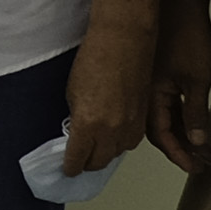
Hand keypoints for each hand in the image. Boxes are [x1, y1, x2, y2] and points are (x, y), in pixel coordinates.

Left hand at [62, 18, 154, 177]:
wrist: (124, 41)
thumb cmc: (94, 59)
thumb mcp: (73, 92)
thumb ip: (77, 119)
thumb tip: (78, 132)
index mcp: (89, 125)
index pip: (78, 159)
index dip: (70, 167)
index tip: (67, 168)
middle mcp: (111, 131)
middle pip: (99, 161)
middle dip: (87, 163)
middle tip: (80, 160)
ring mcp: (130, 125)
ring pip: (117, 153)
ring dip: (106, 154)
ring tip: (96, 148)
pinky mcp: (143, 118)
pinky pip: (131, 141)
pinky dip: (120, 143)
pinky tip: (113, 136)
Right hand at [150, 1, 210, 173]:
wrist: (177, 2)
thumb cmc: (187, 37)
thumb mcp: (198, 79)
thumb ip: (196, 111)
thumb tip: (197, 141)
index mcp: (152, 97)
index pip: (162, 136)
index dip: (179, 154)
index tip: (194, 167)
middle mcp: (144, 94)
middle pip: (157, 130)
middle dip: (177, 147)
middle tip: (197, 161)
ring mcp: (146, 83)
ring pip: (158, 117)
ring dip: (175, 132)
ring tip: (195, 145)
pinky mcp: (152, 73)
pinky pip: (158, 103)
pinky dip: (172, 115)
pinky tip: (185, 120)